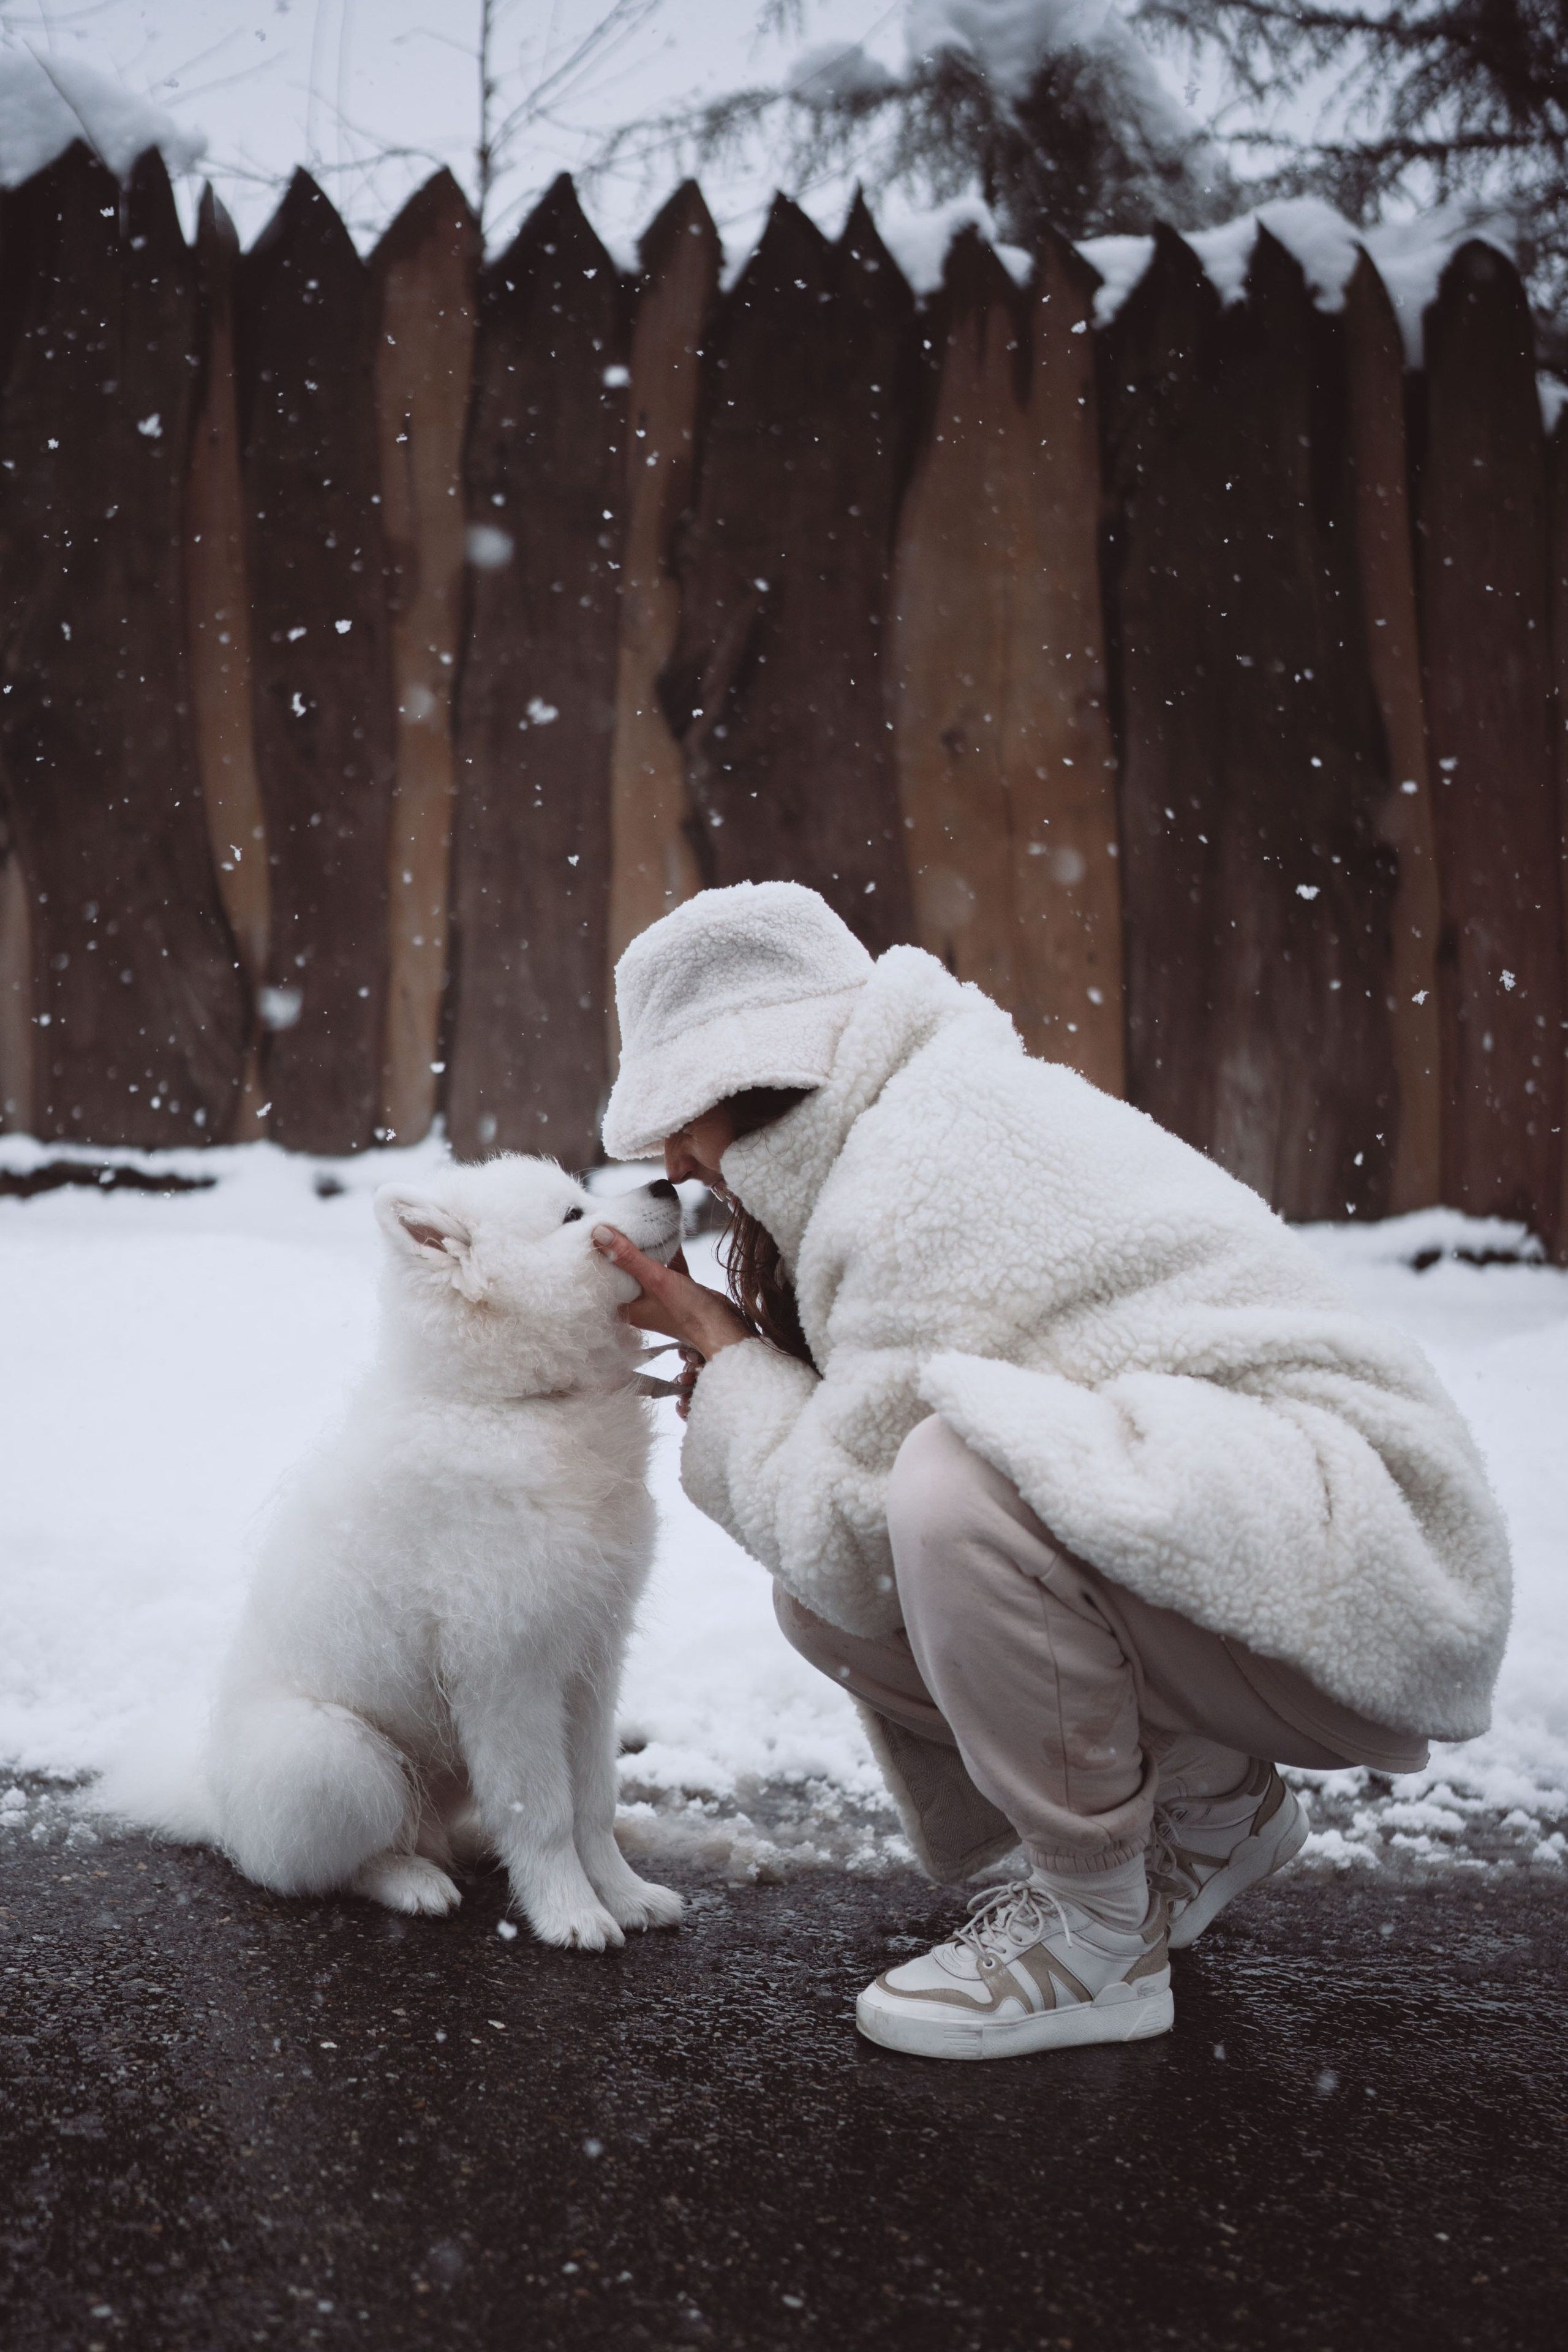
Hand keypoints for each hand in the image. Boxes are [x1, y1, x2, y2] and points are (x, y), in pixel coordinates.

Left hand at [592, 1229, 751, 1361]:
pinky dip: (667, 1250)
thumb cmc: (689, 1313)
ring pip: (646, 1265)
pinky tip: (667, 1232)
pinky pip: (667, 1265)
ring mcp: (659, 1295)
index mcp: (627, 1308)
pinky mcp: (677, 1288)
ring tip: (635, 1223)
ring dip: (644, 1247)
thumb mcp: (655, 1280)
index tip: (590, 1235)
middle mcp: (640, 1302)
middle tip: (611, 1222)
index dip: (597, 1259)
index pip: (604, 1280)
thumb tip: (600, 1233)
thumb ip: (629, 1257)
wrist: (724, 1327)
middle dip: (621, 1248)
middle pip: (625, 1270)